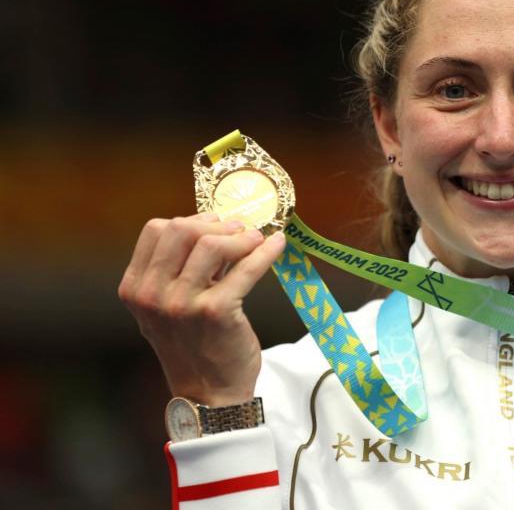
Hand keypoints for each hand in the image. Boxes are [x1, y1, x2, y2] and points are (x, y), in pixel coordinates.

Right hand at [118, 213, 286, 406]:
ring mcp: (181, 304)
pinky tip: (278, 245)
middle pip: (181, 230)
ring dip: (241, 237)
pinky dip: (266, 252)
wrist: (210, 392)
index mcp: (135, 288)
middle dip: (216, 224)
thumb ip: (183, 269)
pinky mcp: (215, 312)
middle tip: (240, 229)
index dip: (190, 221)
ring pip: (212, 244)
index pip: (156, 230)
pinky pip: (245, 268)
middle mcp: (152, 295)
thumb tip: (219, 226)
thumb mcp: (171, 306)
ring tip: (256, 240)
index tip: (216, 225)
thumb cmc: (195, 343)